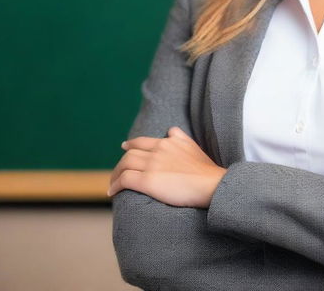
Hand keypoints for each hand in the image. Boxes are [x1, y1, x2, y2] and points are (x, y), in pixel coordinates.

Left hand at [107, 126, 227, 207]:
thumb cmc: (205, 170)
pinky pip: (125, 180)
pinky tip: (113, 192)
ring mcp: (152, 165)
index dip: (131, 144)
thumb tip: (170, 130)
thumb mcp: (193, 145)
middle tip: (117, 171)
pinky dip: (116, 185)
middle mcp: (158, 150)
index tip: (125, 147)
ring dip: (116, 174)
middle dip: (121, 162)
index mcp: (169, 141)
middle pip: (130, 153)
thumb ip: (180, 137)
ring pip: (125, 164)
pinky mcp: (148, 181)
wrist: (211, 183)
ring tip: (113, 184)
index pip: (142, 141)